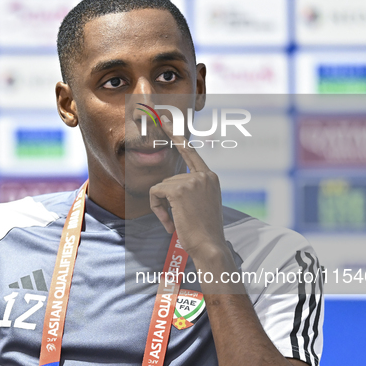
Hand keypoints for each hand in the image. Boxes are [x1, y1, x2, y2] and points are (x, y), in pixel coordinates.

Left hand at [149, 115, 225, 259]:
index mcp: (210, 177)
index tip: (165, 119)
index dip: (176, 135)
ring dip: (161, 207)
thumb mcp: (203, 205)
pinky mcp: (179, 190)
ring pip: (161, 187)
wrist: (209, 246)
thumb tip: (169, 189)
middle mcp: (203, 175)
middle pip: (169, 179)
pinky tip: (169, 222)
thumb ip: (192, 191)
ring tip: (174, 222)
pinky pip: (155, 193)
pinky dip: (157, 209)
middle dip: (166, 200)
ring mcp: (192, 181)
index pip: (190, 152)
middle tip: (174, 219)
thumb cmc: (204, 231)